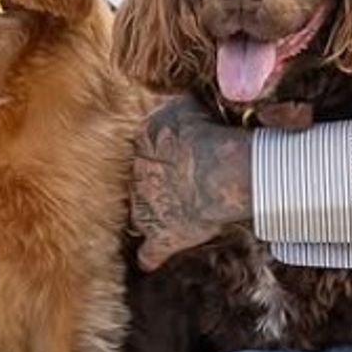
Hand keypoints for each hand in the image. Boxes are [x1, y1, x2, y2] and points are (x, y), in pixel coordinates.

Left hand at [130, 94, 251, 270]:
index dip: (152, 151)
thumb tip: (176, 94)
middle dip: (147, 181)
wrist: (218, 171)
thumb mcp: (187, 104)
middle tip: (169, 180)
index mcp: (138, 143)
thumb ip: (175, 104)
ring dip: (146, 213)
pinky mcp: (161, 238)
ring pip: (135, 214)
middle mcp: (133, 177)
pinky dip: (150, 256)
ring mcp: (144, 210)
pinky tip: (151, 257)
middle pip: (133, 180)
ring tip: (162, 211)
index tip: (167, 151)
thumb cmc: (208, 133)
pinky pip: (148, 254)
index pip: (137, 146)